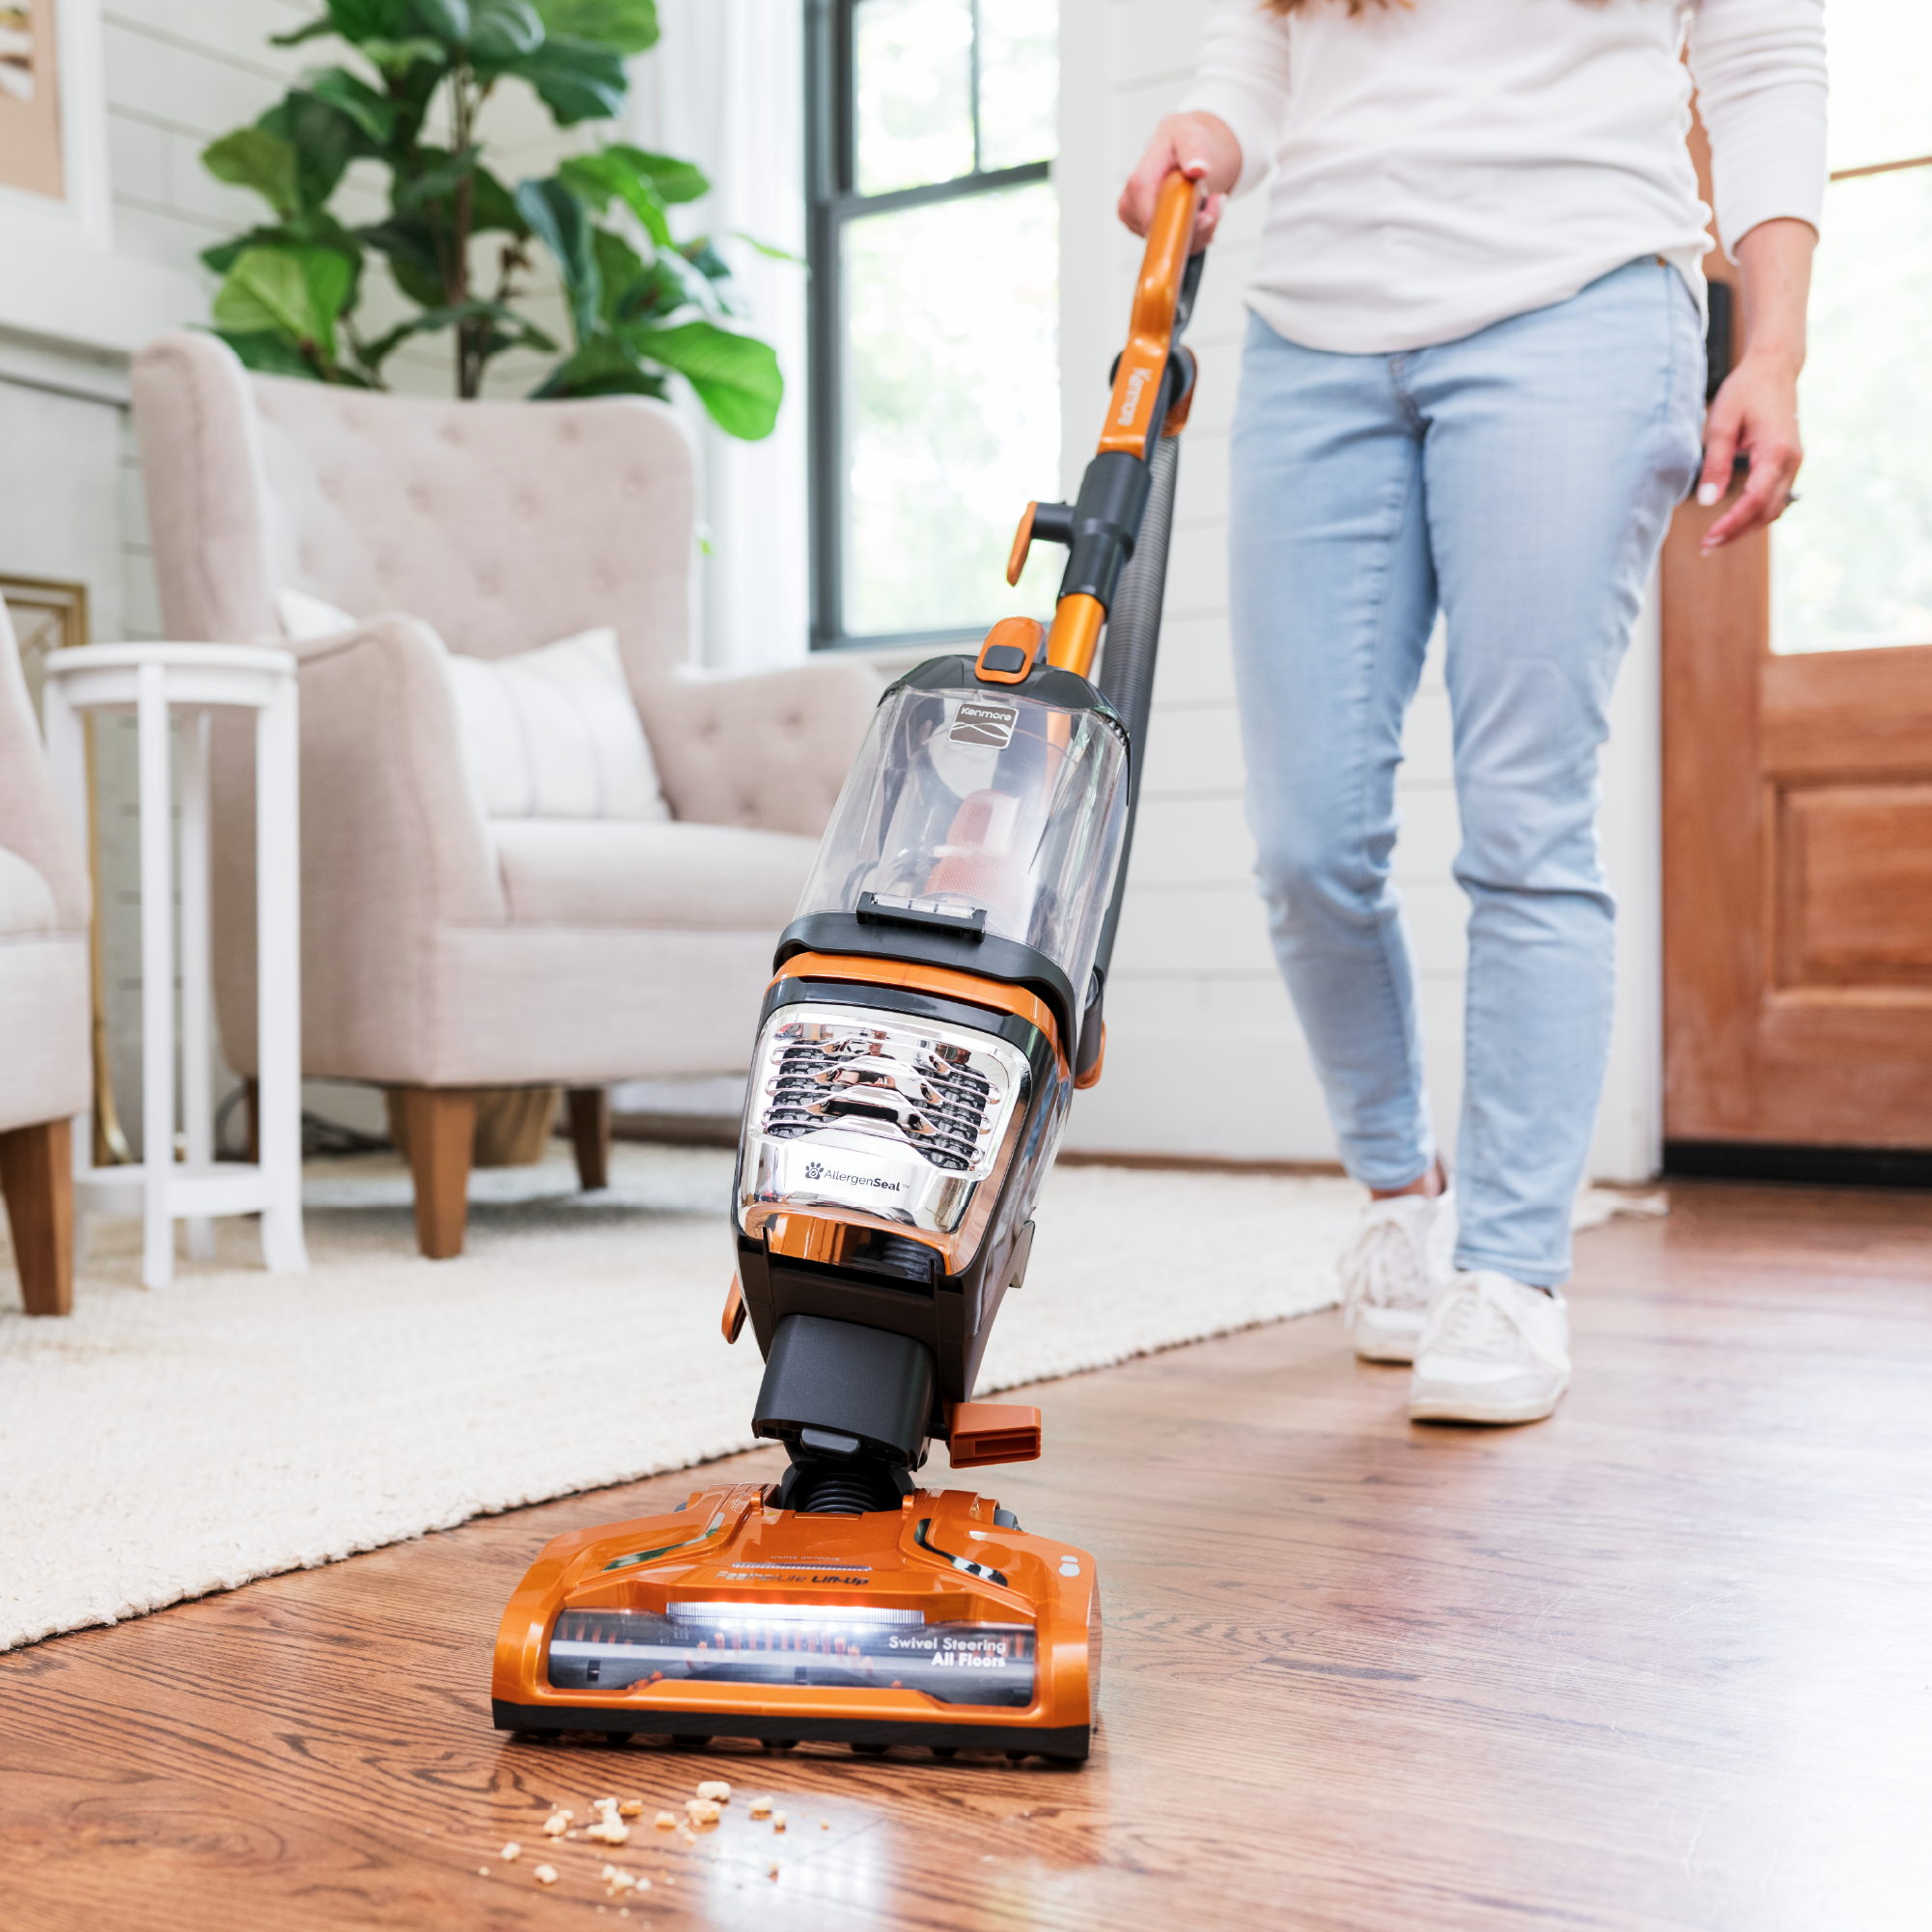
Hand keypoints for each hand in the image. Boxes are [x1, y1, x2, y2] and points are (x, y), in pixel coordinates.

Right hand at [1118, 112, 1239, 252]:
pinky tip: (1199, 213)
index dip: (1180, 225)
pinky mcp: (1145, 232)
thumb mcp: (1192, 136)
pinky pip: (1173, 246)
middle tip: (1216, 202)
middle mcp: (1131, 205)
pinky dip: (1194, 235)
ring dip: (1199, 231)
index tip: (1205, 217)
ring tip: (1209, 203)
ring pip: (1171, 245)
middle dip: (1197, 227)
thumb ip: (1194, 151)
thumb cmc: (1183, 141)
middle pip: (1163, 237)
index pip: (1152, 219)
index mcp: (1138, 182)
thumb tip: (1198, 169)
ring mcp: (1136, 221)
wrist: (1183, 149)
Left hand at [1697, 348, 1802, 552]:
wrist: (1773, 368)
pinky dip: (1757, 513)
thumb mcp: (1721, 423)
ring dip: (1747, 527)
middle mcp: (1791, 460)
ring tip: (1716, 539)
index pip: (1755, 500)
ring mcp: (1794, 462)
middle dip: (1737, 532)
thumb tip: (1708, 501)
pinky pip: (1777, 497)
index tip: (1709, 538)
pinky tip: (1734, 521)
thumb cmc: (1745, 391)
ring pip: (1775, 508)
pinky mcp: (1789, 462)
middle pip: (1767, 511)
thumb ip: (1715, 464)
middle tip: (1706, 547)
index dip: (1732, 523)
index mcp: (1775, 451)